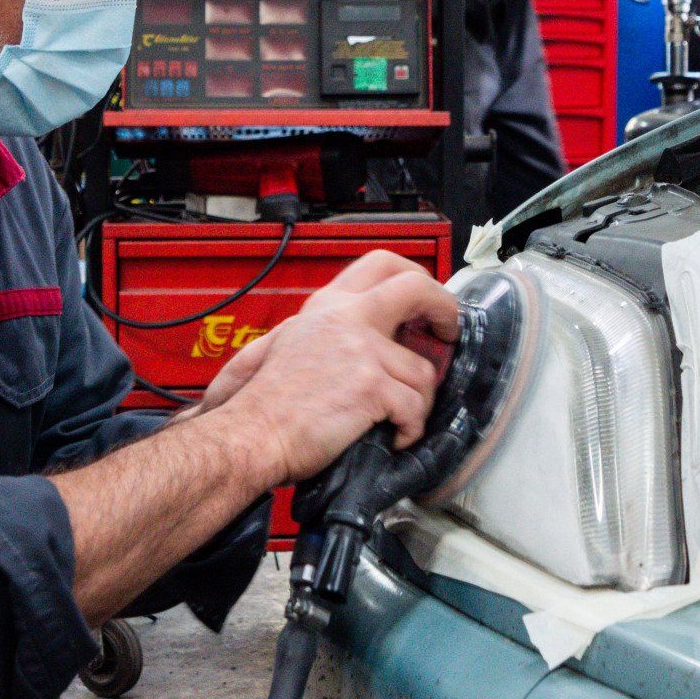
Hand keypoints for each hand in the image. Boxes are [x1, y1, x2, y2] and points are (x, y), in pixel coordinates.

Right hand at [204, 250, 458, 486]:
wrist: (251, 434)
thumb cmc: (265, 403)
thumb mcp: (286, 342)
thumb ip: (324, 330)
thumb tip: (358, 336)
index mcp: (328, 306)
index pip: (381, 264)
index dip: (417, 278)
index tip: (427, 301)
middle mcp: (347, 318)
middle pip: (416, 288)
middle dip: (444, 309)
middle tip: (448, 332)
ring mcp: (362, 350)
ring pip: (423, 369)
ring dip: (420, 400)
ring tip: (400, 417)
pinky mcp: (371, 387)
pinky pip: (415, 407)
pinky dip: (409, 428)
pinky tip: (392, 436)